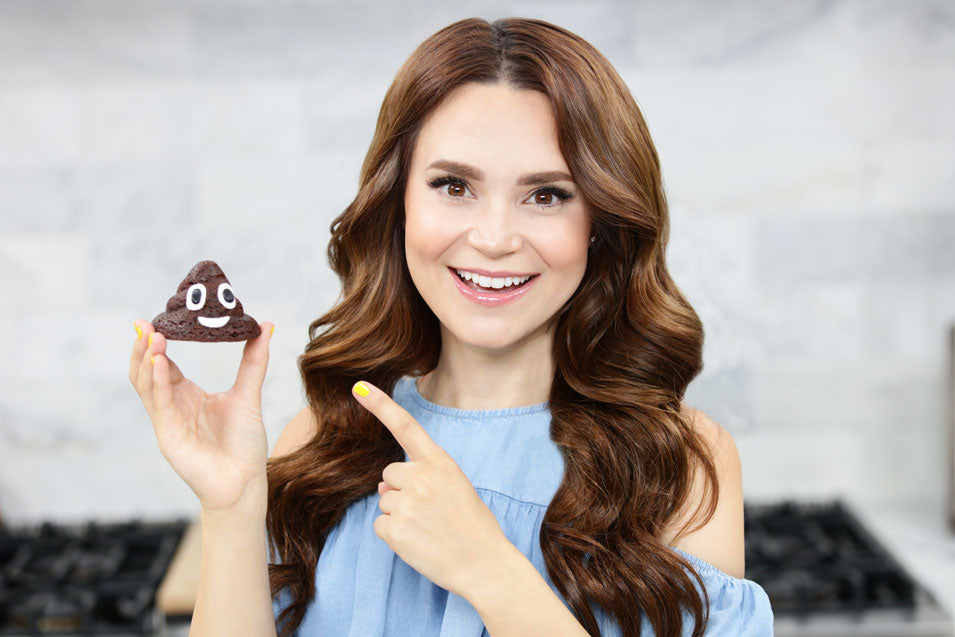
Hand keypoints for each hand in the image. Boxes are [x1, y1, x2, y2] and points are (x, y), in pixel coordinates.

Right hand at [128, 319, 273, 511]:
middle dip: (144, 346)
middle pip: (147, 371)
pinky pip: (158, 403)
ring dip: (147, 359)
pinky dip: (157, 381)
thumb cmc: (244, 445)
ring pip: (146, 385)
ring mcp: (167, 421)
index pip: (164, 363)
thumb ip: (254, 361)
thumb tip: (265, 326)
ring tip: (152, 336)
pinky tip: (160, 361)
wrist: (245, 482)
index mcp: (187, 396)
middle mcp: (173, 406)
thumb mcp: (248, 394)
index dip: (157, 342)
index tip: (156, 319)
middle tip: (145, 322)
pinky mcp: (168, 436)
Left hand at [351, 380, 514, 598]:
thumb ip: (421, 479)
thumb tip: (383, 485)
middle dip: (401, 491)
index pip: (406, 427)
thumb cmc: (473, 527)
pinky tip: (418, 542)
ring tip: (428, 529)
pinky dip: (394, 536)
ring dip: (399, 515)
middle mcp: (421, 478)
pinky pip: (380, 526)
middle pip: (389, 475)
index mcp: (440, 463)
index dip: (380, 405)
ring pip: (384, 501)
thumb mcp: (455, 489)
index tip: (359, 387)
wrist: (485, 564)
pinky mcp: (395, 529)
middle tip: (429, 512)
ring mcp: (407, 503)